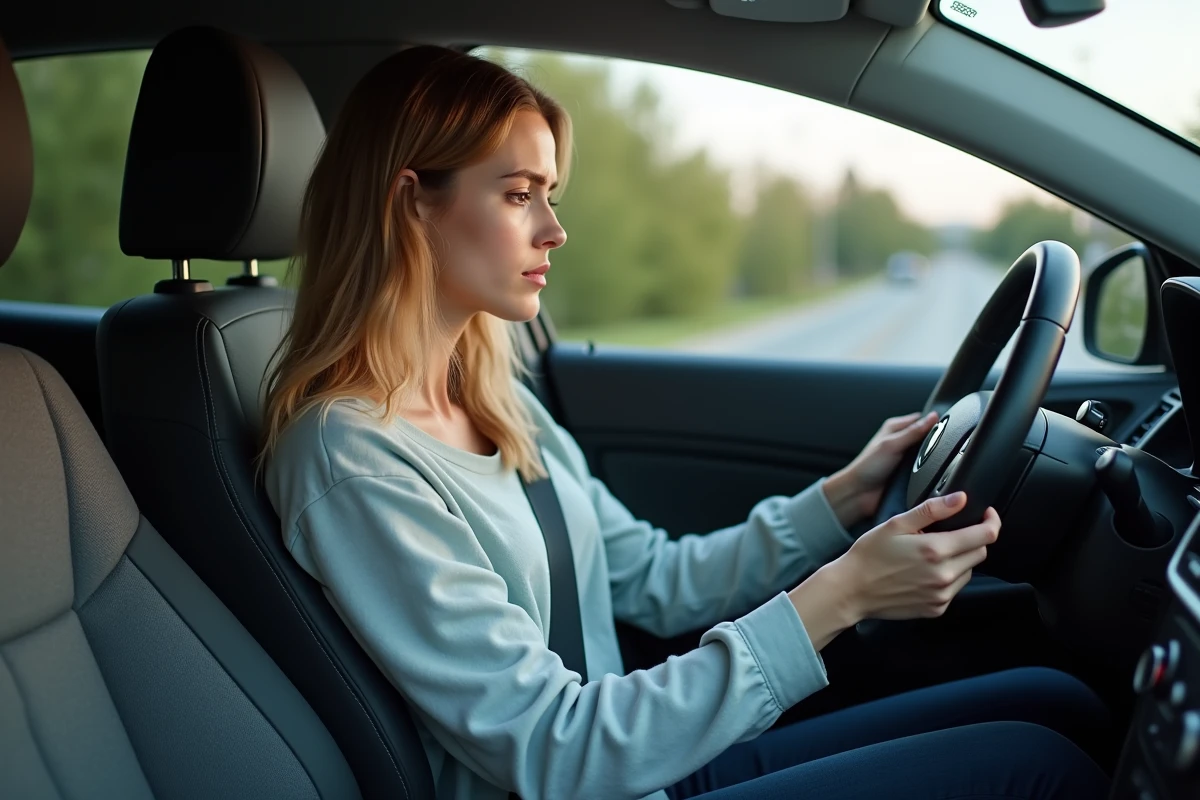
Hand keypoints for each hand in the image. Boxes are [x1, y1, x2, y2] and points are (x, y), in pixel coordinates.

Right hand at [789, 492, 999, 647]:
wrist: (851, 589)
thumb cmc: (868, 556)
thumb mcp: (897, 523)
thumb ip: (932, 509)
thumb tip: (960, 498)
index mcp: (936, 550)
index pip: (985, 535)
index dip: (992, 521)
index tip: (988, 514)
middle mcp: (943, 575)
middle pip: (981, 552)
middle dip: (973, 538)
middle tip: (951, 531)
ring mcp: (941, 595)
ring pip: (969, 571)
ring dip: (961, 558)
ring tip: (933, 553)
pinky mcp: (936, 608)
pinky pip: (955, 588)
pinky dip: (948, 576)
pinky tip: (926, 571)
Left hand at [824, 411, 939, 525]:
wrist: (859, 494)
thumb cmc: (868, 466)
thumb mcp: (892, 444)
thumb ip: (913, 431)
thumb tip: (933, 417)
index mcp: (896, 428)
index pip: (922, 419)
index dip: (935, 422)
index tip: (949, 426)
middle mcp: (902, 442)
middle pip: (928, 438)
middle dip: (937, 442)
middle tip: (946, 447)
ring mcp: (907, 459)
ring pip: (929, 455)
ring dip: (934, 459)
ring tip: (938, 462)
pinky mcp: (910, 474)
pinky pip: (926, 470)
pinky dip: (930, 472)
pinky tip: (933, 474)